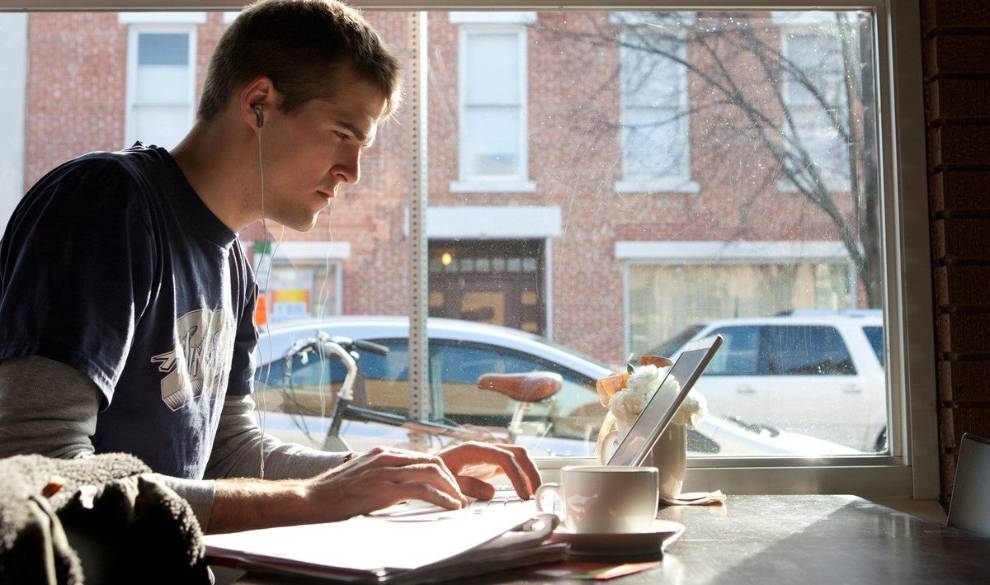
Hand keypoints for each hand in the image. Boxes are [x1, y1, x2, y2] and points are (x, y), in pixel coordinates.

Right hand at [300, 446, 468, 522]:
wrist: (310, 498)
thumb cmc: (333, 493)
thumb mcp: (361, 478)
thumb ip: (381, 479)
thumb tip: (400, 493)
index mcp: (383, 454)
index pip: (422, 457)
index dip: (442, 473)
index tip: (451, 488)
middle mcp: (387, 458)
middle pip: (432, 461)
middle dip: (452, 479)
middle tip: (460, 497)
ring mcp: (385, 471)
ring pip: (432, 472)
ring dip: (451, 489)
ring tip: (459, 504)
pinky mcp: (383, 489)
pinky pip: (422, 490)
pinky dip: (441, 498)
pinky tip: (450, 507)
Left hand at [437, 442, 541, 500]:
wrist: (424, 469)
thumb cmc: (432, 474)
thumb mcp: (445, 482)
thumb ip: (466, 486)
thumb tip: (491, 493)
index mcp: (473, 450)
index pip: (504, 457)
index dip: (517, 475)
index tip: (522, 495)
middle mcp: (485, 449)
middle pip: (518, 453)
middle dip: (531, 471)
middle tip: (537, 493)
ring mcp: (489, 456)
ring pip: (519, 458)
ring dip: (530, 473)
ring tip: (534, 493)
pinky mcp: (491, 465)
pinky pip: (513, 467)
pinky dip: (522, 477)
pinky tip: (524, 492)